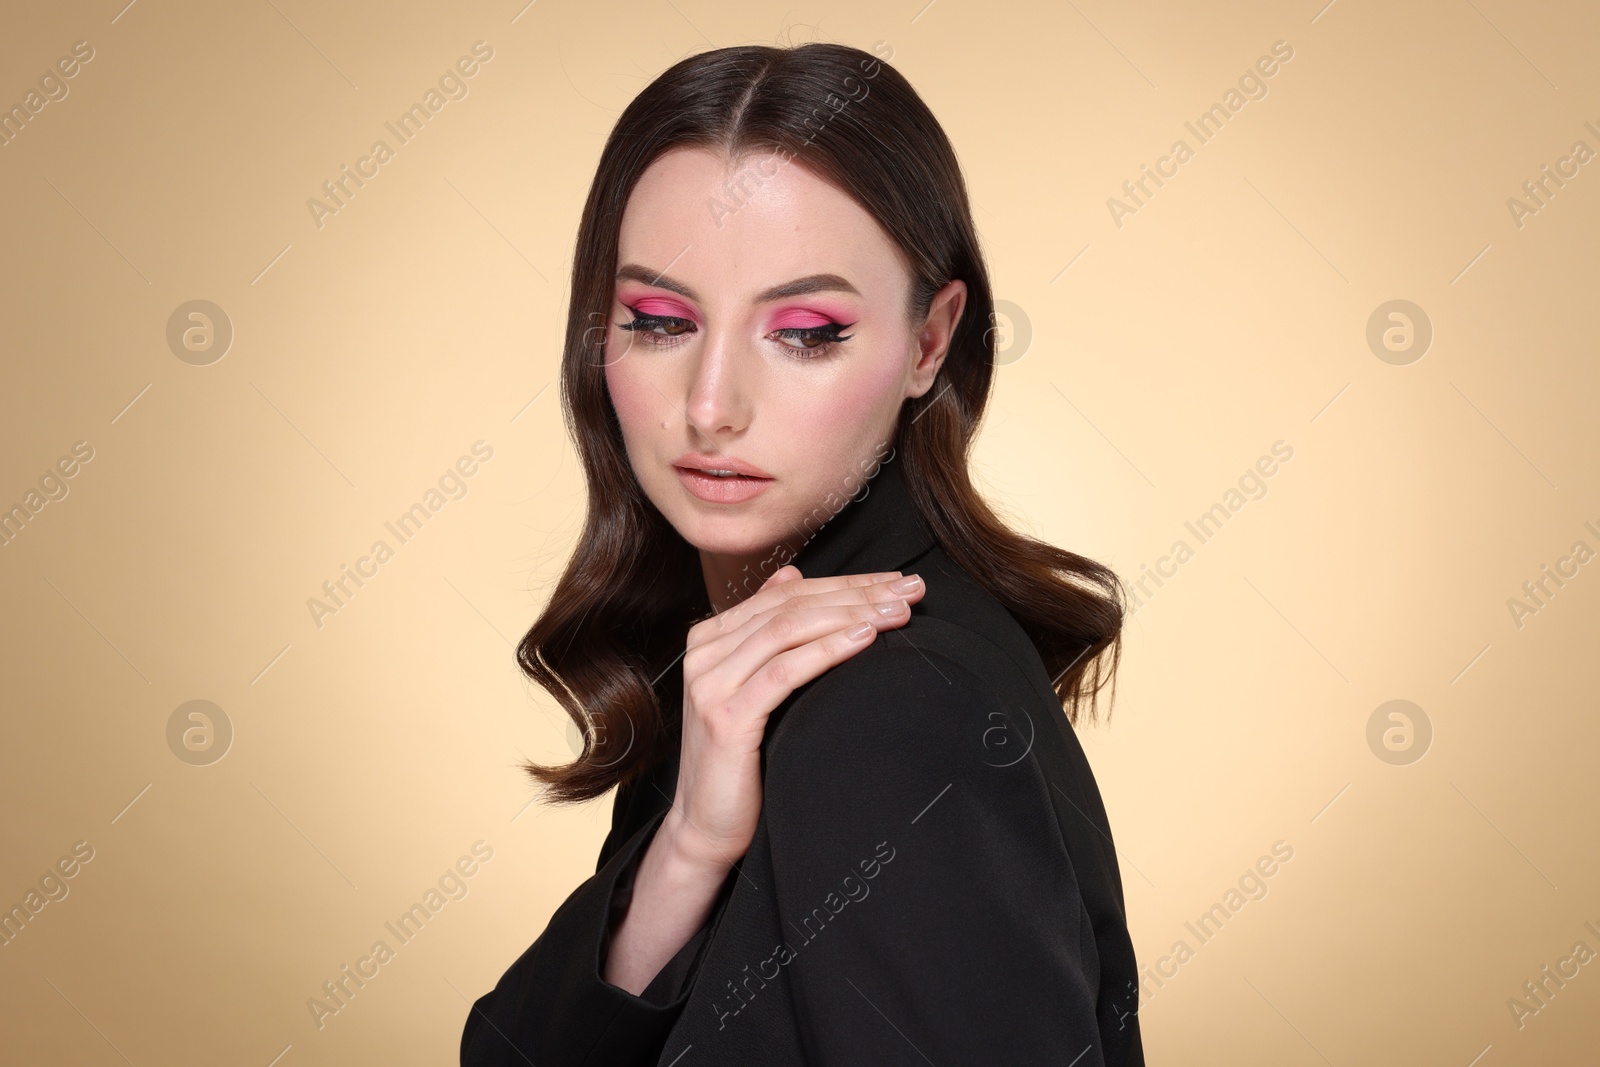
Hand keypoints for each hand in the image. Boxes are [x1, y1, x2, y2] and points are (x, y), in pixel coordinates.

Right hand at [663, 565, 926, 872]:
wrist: (707, 827)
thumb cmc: (742, 760)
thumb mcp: (755, 687)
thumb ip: (767, 632)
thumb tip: (791, 574)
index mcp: (711, 637)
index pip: (789, 592)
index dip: (847, 582)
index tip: (898, 581)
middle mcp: (705, 652)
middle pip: (793, 604)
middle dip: (858, 593)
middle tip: (911, 590)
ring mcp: (711, 683)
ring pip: (790, 629)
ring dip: (852, 614)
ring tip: (899, 613)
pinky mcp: (724, 717)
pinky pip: (785, 671)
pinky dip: (828, 650)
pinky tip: (864, 639)